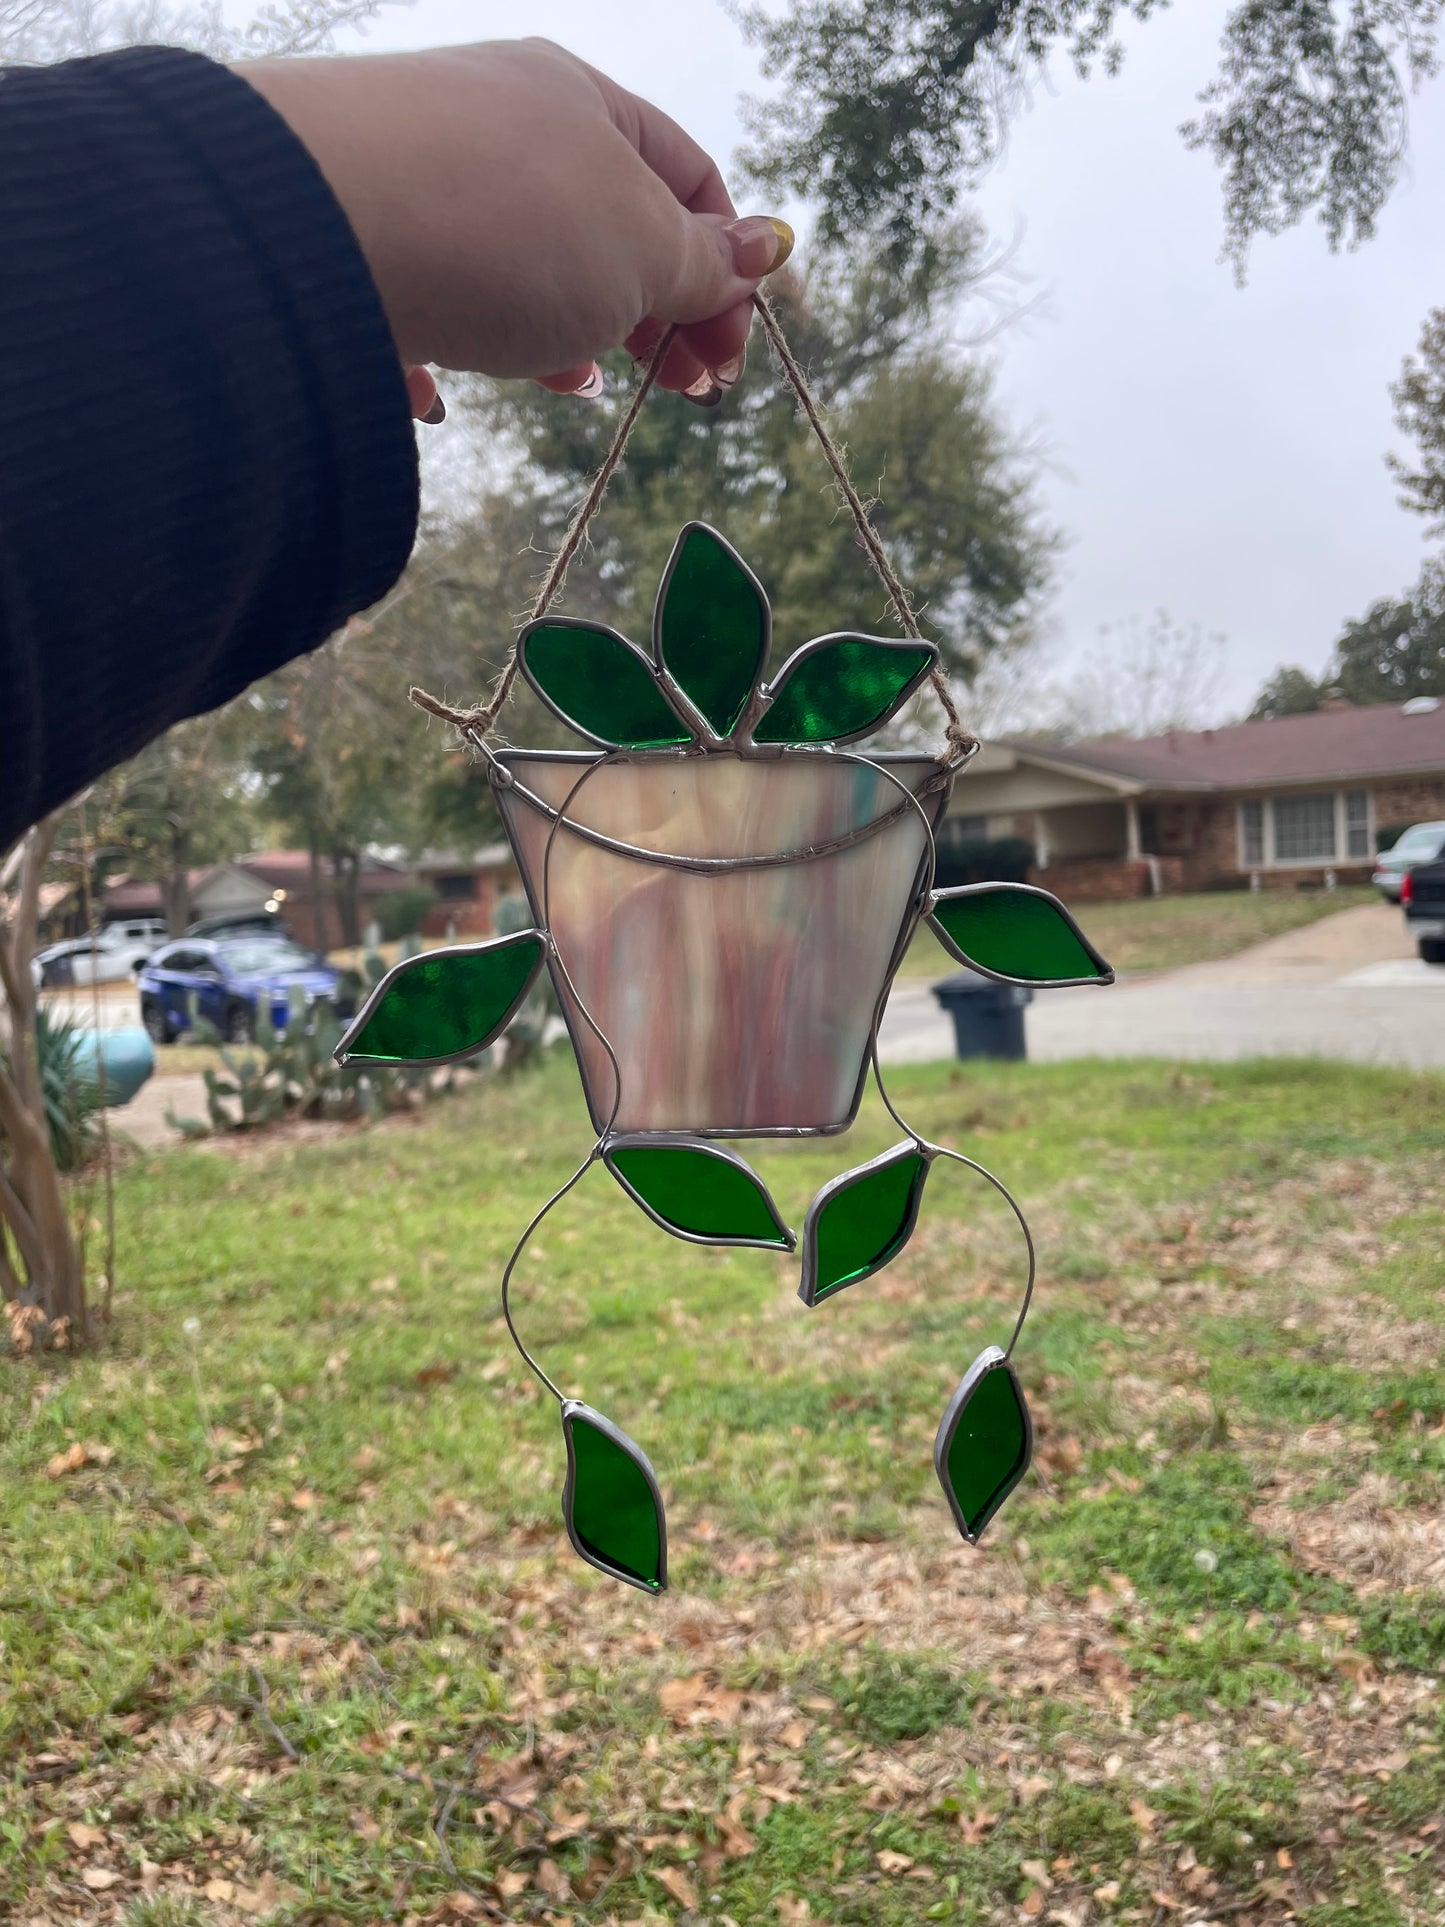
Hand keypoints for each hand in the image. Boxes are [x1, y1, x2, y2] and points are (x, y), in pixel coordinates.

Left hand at [236, 39, 792, 417]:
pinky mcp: (359, 244)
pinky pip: (430, 298)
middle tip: (684, 390)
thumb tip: (764, 246)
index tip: (730, 356)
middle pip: (604, 224)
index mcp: (580, 99)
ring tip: (574, 386)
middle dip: (652, 312)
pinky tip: (444, 393)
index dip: (723, 269)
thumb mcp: (639, 248)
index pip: (683, 177)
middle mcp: (498, 123)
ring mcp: (424, 181)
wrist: (315, 224)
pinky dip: (458, 344)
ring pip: (520, 266)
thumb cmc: (507, 224)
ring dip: (563, 334)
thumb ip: (700, 260)